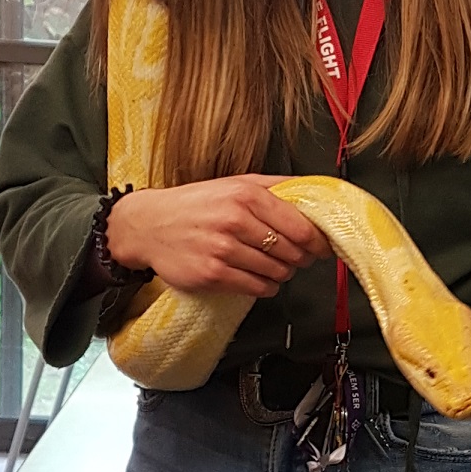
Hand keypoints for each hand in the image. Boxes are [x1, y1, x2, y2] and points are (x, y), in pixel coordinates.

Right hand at [105, 176, 328, 298]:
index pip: (300, 227)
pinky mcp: (212, 275)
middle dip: (301, 258)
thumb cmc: (194, 204)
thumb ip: (275, 186)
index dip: (318, 242)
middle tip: (298, 257)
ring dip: (282, 273)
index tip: (322, 247)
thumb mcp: (234, 183)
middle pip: (292, 252)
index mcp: (245, 196)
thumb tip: (314, 191)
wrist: (148, 225)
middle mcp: (235, 221)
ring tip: (273, 265)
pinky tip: (258, 277)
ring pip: (277, 272)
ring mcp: (222, 250)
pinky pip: (257, 288)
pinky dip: (265, 287)